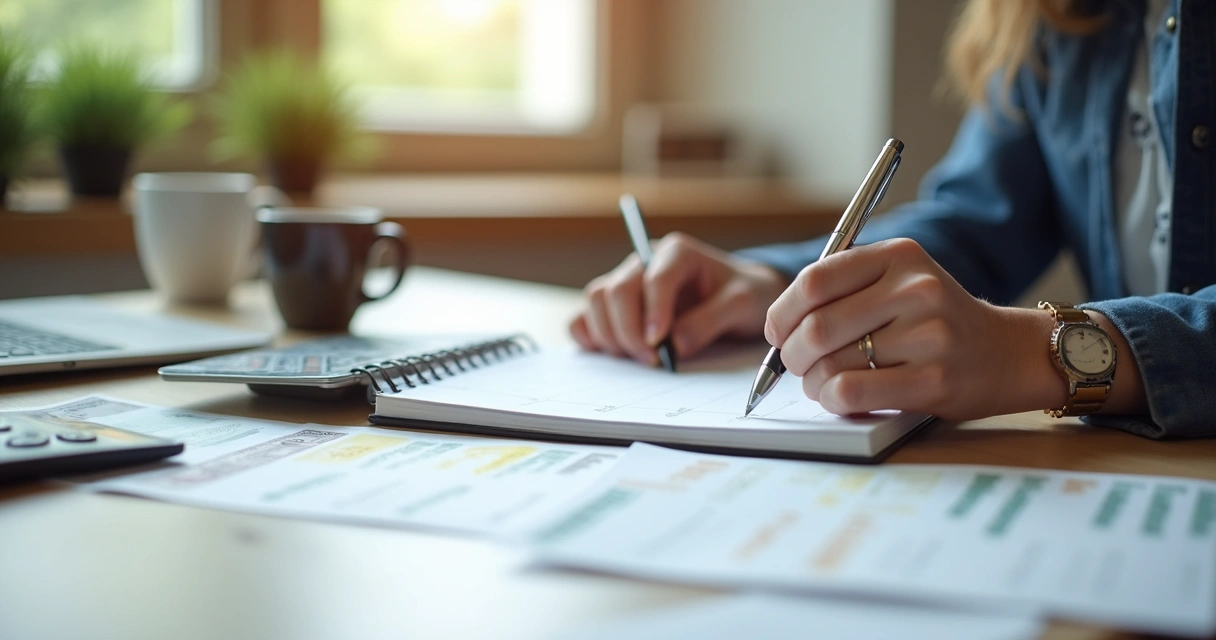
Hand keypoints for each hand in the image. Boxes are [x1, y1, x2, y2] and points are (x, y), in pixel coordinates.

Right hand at [571, 233, 787, 364]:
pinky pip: (585, 317)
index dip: (653, 313)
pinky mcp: (615, 307)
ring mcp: (626, 283)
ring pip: (595, 301)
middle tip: (652, 361)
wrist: (742, 296)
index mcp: (676, 253)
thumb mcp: (741, 305)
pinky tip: (614, 353)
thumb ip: (708, 323)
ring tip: (640, 359)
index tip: (660, 345)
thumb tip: (674, 347)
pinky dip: (590, 337)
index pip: (654, 279)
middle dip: (628, 331)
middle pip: (615, 291)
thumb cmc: (743, 294)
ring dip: (609, 335)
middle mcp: (644, 262)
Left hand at [764, 238, 1064, 419]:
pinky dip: (831, 400)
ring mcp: (928, 334)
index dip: (782, 312)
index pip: (814, 280)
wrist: (1008, 352)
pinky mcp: (933, 379)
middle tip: (796, 365)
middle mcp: (915, 289)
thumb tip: (778, 326)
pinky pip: (852, 392)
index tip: (777, 332)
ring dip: (812, 382)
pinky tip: (839, 398)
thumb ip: (845, 290)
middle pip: (815, 327)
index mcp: (899, 256)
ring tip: (822, 383)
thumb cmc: (936, 322)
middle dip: (791, 354)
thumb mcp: (900, 282)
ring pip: (830, 364)